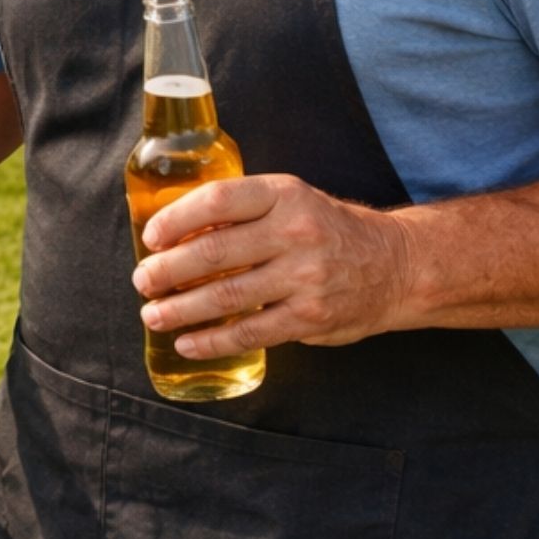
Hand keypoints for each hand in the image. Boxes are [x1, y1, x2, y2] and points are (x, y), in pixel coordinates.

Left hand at [130, 174, 418, 360]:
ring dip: (181, 309)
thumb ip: (244, 211)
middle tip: (143, 281)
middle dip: (169, 270)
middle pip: (215, 252)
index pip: (219, 200)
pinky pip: (251, 333)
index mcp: (285, 195)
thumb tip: (175, 232)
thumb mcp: (291, 201)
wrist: (395, 266)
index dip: (177, 219)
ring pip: (227, 296)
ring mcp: (305, 277)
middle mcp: (296, 232)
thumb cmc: (326, 230)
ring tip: (154, 314)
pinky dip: (212, 341)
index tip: (151, 238)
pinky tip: (187, 343)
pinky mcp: (311, 317)